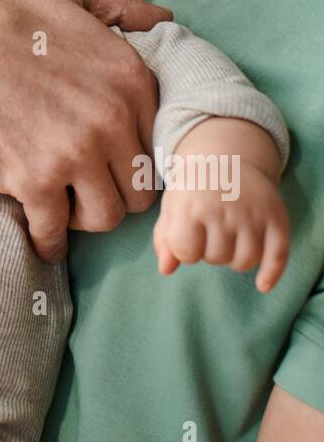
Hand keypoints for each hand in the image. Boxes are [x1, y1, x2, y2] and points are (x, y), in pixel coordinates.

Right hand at [0, 0, 170, 261]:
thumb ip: (121, 3)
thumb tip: (165, 19)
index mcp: (129, 75)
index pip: (158, 141)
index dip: (134, 153)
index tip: (111, 160)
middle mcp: (112, 118)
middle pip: (140, 187)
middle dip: (114, 190)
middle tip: (86, 185)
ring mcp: (74, 153)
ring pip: (106, 217)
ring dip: (85, 217)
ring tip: (64, 204)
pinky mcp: (33, 181)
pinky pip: (55, 232)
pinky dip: (48, 241)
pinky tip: (42, 237)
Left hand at [153, 119, 289, 292]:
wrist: (227, 156)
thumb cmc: (194, 188)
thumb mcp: (172, 207)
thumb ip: (164, 240)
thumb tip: (165, 270)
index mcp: (191, 204)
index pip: (186, 253)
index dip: (185, 250)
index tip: (188, 237)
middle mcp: (222, 208)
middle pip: (216, 258)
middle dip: (211, 251)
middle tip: (212, 230)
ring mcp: (251, 213)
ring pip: (244, 261)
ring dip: (235, 258)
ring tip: (230, 238)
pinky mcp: (275, 216)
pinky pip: (278, 255)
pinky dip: (271, 274)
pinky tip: (262, 285)